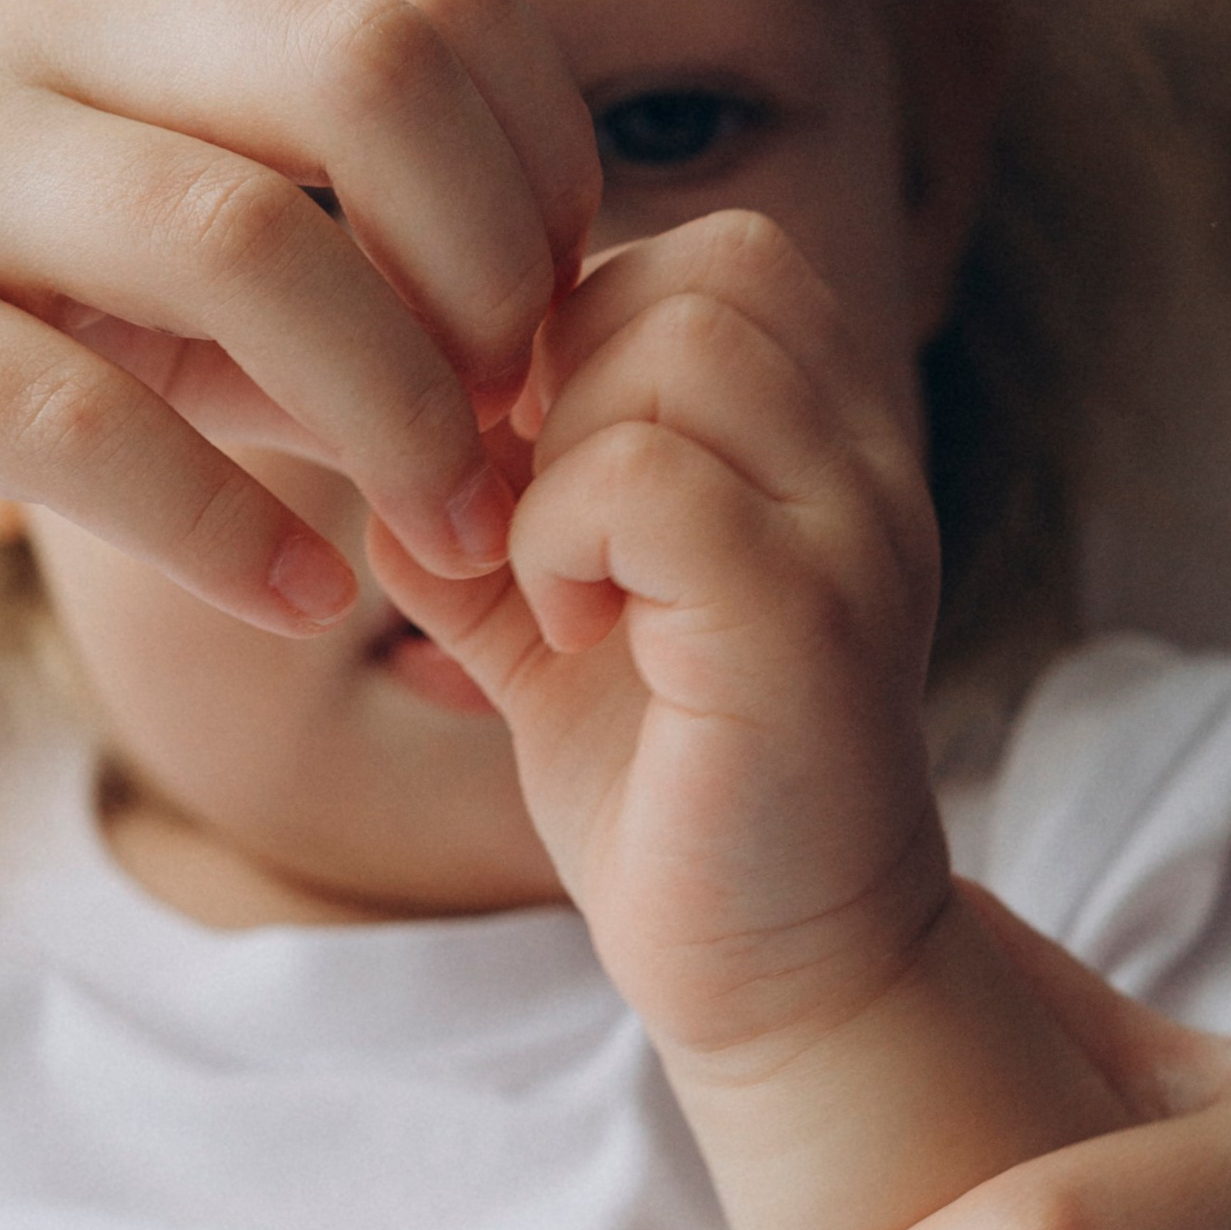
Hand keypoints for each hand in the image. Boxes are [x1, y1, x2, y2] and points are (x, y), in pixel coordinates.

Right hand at [0, 0, 596, 619]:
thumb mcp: (104, 185)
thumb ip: (300, 246)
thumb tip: (519, 369)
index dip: (545, 166)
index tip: (549, 326)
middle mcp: (54, 34)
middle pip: (373, 72)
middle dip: (498, 270)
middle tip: (515, 431)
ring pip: (245, 242)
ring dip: (391, 410)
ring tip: (436, 534)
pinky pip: (75, 418)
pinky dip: (221, 526)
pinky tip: (292, 597)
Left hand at [373, 210, 945, 1064]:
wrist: (776, 975)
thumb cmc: (666, 786)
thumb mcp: (549, 608)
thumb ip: (484, 500)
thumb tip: (367, 417)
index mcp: (821, 437)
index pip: (705, 254)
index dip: (573, 331)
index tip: (517, 467)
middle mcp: (863, 461)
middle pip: (700, 268)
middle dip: (563, 378)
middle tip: (522, 518)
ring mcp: (852, 536)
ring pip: (674, 347)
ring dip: (559, 457)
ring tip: (550, 580)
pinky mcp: (804, 628)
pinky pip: (650, 480)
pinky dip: (562, 538)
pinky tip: (561, 630)